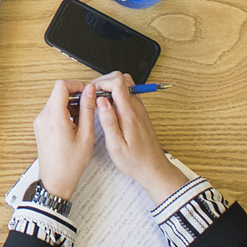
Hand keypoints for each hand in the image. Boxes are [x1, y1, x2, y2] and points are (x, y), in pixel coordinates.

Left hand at [32, 79, 96, 199]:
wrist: (55, 181)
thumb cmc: (70, 165)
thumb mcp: (86, 135)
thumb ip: (88, 110)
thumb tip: (90, 91)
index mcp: (54, 118)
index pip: (61, 86)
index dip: (77, 85)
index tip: (87, 92)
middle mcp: (43, 117)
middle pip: (58, 93)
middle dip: (75, 96)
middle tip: (89, 107)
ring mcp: (40, 122)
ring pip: (56, 101)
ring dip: (70, 105)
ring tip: (83, 120)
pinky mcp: (41, 127)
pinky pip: (52, 111)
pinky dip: (65, 113)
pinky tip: (75, 126)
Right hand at [86, 73, 187, 201]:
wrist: (154, 169)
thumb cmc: (135, 161)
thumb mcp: (116, 146)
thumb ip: (108, 121)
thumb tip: (100, 101)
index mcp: (129, 114)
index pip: (117, 82)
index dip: (101, 83)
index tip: (92, 93)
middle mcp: (136, 107)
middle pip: (121, 78)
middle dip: (104, 82)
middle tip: (93, 96)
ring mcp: (139, 109)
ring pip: (125, 84)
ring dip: (110, 88)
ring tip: (99, 101)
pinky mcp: (140, 113)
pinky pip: (127, 95)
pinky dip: (115, 95)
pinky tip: (108, 109)